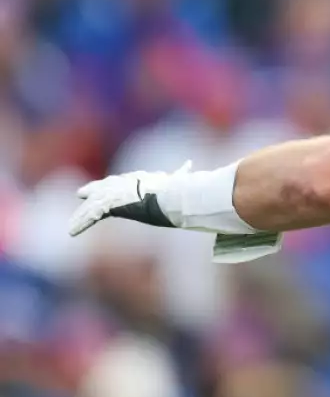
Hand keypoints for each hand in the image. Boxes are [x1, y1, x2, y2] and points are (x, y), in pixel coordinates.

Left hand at [68, 162, 191, 236]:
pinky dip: (81, 224)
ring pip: (93, 205)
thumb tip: (190, 163)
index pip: (122, 181)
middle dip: (92, 190)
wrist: (169, 196)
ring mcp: (113, 193)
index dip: (112, 184)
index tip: (105, 187)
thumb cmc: (175, 191)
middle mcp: (123, 184)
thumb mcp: (178, 181)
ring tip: (72, 227)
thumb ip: (181, 174)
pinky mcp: (107, 204)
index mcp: (139, 179)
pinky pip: (90, 216)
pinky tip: (72, 233)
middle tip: (80, 193)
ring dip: (83, 216)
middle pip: (103, 187)